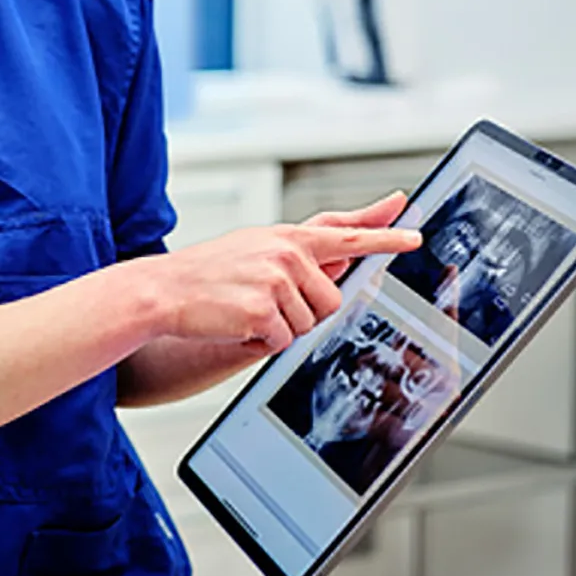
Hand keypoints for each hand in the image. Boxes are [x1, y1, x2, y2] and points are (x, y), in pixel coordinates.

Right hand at [144, 209, 419, 355]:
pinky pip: (283, 342)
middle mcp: (285, 253)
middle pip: (331, 301)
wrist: (162, 290)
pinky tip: (238, 324)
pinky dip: (262, 342)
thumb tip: (344, 257)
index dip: (383, 234)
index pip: (345, 232)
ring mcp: (275, 280)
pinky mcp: (263, 310)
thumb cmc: (207, 273)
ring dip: (281, 329)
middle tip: (264, 303)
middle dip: (305, 313)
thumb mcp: (255, 247)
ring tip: (245, 310)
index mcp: (286, 237)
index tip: (414, 234)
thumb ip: (300, 252)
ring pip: (308, 325)